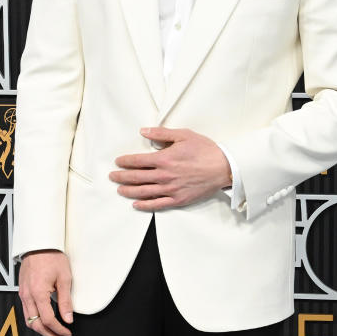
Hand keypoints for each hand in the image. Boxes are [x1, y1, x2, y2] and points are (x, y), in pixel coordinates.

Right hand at [18, 250, 73, 335]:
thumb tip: (68, 319)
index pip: (48, 320)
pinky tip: (46, 321)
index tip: (68, 333)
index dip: (59, 330)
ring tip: (55, 332)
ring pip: (29, 321)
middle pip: (36, 325)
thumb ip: (66, 302)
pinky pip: (27, 312)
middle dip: (50, 335)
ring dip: (42, 330)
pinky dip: (36, 320)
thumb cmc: (51, 257)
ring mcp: (23, 294)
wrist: (38, 244)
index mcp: (38, 293)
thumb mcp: (64, 279)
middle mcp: (27, 296)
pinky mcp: (22, 292)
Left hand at [111, 126, 231, 210]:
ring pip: (143, 192)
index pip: (138, 161)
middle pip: (136, 177)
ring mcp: (171, 189)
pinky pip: (157, 204)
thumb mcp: (184, 135)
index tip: (118, 161)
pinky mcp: (178, 199)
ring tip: (120, 190)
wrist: (223, 167)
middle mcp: (165, 175)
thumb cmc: (205, 150)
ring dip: (129, 191)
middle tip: (113, 176)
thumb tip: (144, 131)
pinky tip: (136, 204)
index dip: (125, 161)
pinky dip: (145, 205)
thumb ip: (162, 133)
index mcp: (165, 158)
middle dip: (121, 176)